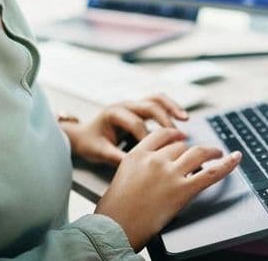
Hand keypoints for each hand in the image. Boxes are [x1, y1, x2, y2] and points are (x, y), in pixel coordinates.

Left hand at [58, 94, 188, 165]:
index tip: (159, 153)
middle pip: (149, 106)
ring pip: (156, 99)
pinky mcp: (139, 107)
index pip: (136, 124)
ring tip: (184, 119)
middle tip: (178, 136)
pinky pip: (157, 102)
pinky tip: (181, 116)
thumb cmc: (90, 142)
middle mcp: (124, 105)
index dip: (149, 138)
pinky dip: (170, 107)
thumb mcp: (100, 152)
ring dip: (171, 108)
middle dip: (165, 120)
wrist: (82, 134)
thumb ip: (117, 157)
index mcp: (113, 113)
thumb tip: (136, 167)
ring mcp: (132, 104)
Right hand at [95, 127, 241, 250]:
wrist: (115, 228)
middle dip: (189, 152)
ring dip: (211, 152)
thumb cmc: (115, 210)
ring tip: (218, 153)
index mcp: (138, 154)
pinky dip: (227, 165)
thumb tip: (157, 168)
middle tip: (198, 157)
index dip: (176, 136)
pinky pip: (211, 173)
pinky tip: (235, 158)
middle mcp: (155, 159)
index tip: (182, 138)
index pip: (163, 135)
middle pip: (180, 146)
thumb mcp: (123, 176)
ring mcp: (170, 173)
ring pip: (197, 153)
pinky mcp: (183, 190)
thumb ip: (140, 166)